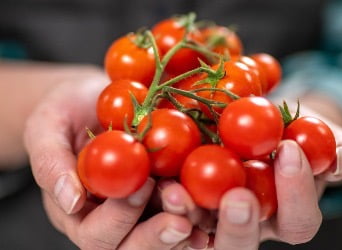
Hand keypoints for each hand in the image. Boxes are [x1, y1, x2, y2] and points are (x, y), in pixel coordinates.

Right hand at [23, 75, 199, 248]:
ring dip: (188, 224)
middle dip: (157, 236)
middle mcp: (115, 218)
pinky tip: (222, 198)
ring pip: (166, 232)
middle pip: (134, 246)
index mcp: (82, 213)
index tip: (140, 187)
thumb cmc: (63, 111)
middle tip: (181, 220)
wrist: (93, 96)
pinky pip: (188, 204)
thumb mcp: (46, 128)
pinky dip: (205, 206)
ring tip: (205, 211)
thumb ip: (50, 162)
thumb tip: (71, 200)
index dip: (118, 219)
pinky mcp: (169, 188)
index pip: (97, 235)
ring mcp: (145, 206)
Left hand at [160, 125, 341, 248]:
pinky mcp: (182, 198)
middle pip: (242, 245)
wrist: (261, 123)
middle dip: (240, 225)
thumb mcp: (325, 137)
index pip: (298, 222)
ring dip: (186, 215)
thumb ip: (339, 151)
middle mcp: (247, 226)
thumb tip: (338, 157)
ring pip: (198, 234)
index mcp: (286, 216)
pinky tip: (151, 178)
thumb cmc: (297, 135)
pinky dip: (158, 197)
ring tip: (175, 192)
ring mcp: (211, 217)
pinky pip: (168, 207)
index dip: (297, 193)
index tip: (290, 149)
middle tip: (238, 196)